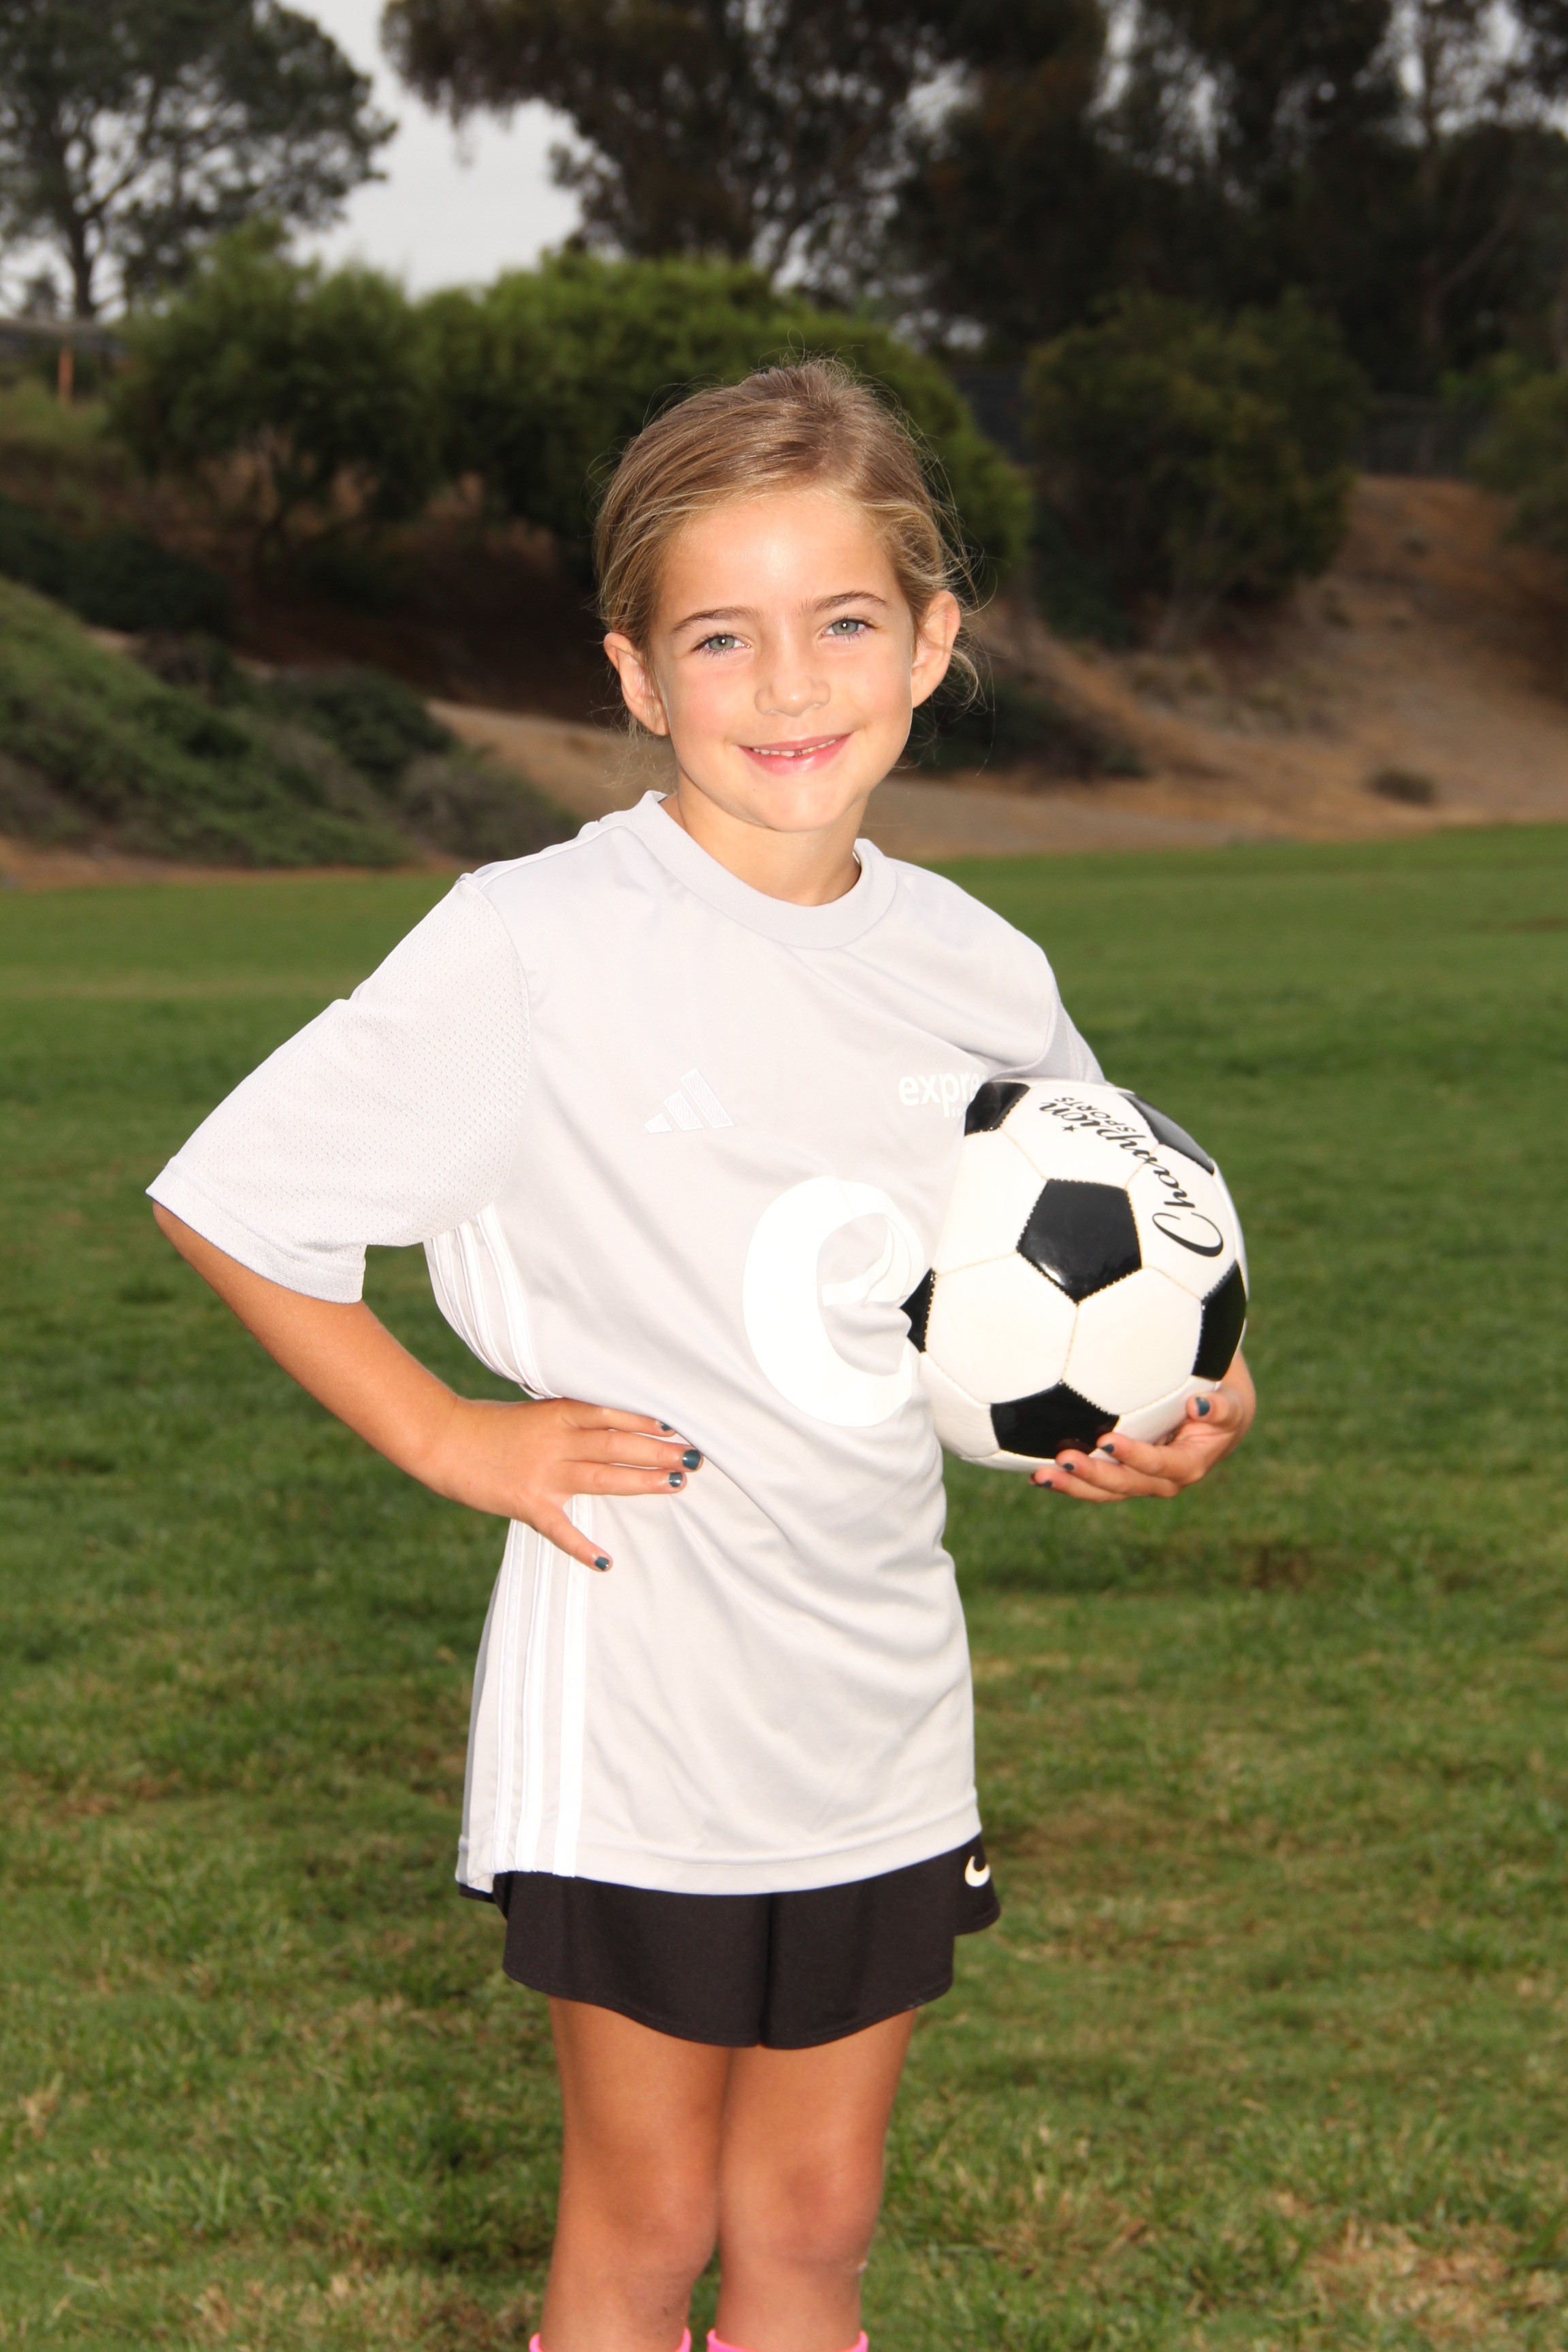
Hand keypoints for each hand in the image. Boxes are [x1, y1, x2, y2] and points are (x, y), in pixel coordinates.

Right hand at [420, 1396, 699, 1570]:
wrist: (443, 1440)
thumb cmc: (490, 1424)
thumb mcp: (534, 1412)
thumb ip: (569, 1419)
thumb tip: (611, 1423)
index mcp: (557, 1414)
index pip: (610, 1414)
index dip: (645, 1420)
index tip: (678, 1424)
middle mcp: (554, 1442)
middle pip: (616, 1445)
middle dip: (658, 1451)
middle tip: (694, 1456)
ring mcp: (542, 1474)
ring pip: (601, 1478)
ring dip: (641, 1482)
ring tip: (676, 1484)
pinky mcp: (527, 1504)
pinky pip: (560, 1530)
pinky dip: (583, 1548)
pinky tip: (607, 1562)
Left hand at [1031, 1353, 1254, 1503]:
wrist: (1216, 1422)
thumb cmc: (1222, 1406)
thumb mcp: (1231, 1403)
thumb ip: (1221, 1406)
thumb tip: (1200, 1404)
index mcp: (1188, 1465)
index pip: (1158, 1465)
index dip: (1135, 1457)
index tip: (1108, 1440)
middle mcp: (1162, 1482)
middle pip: (1125, 1484)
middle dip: (1094, 1475)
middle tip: (1064, 1460)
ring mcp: (1139, 1482)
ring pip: (1104, 1491)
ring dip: (1072, 1485)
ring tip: (1041, 1476)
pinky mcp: (1122, 1477)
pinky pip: (1094, 1485)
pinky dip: (1068, 1481)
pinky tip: (1038, 1475)